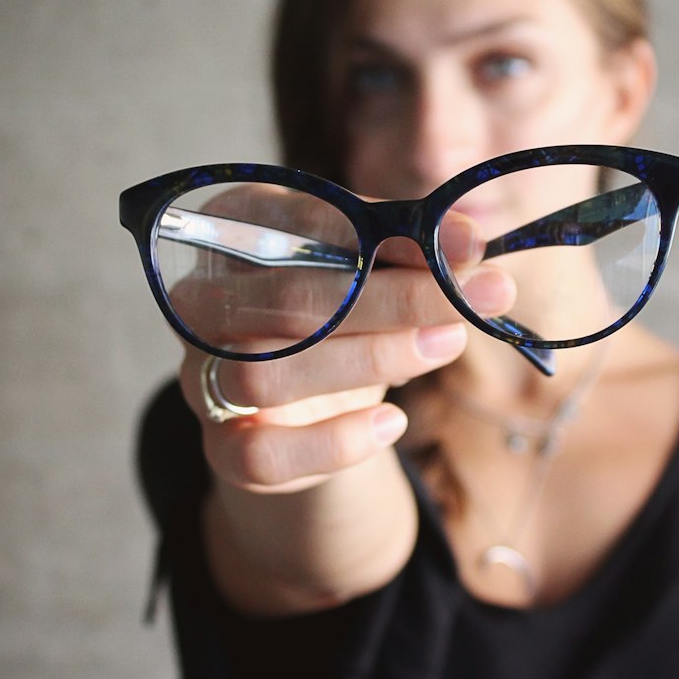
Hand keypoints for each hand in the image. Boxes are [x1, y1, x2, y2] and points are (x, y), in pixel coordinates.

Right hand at [178, 211, 515, 495]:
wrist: (311, 408)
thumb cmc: (343, 313)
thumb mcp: (378, 269)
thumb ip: (412, 249)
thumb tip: (467, 244)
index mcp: (231, 229)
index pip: (300, 222)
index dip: (386, 231)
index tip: (468, 246)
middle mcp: (200, 300)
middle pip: (290, 299)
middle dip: (396, 298)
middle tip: (478, 297)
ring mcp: (201, 377)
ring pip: (268, 374)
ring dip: (370, 360)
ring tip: (447, 344)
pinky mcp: (222, 448)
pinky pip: (263, 456)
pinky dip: (336, 442)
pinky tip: (394, 423)